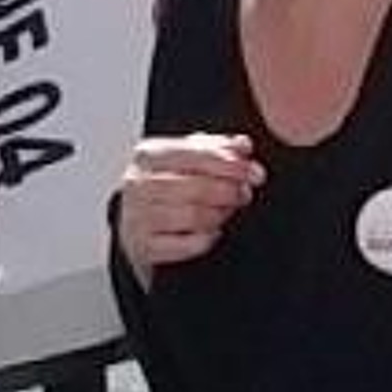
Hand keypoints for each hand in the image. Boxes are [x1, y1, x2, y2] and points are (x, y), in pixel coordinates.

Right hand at [116, 134, 261, 276]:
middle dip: (230, 192)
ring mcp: (138, 216)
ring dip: (220, 215)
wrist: (136, 223)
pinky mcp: (144, 246)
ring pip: (195, 216)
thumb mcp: (189, 158)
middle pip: (199, 187)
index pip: (197, 155)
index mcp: (149, 155)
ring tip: (226, 211)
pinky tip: (211, 232)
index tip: (255, 173)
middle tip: (244, 194)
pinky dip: (206, 239)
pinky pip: (188, 244)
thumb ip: (219, 148)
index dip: (232, 164)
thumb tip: (243, 145)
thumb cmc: (166, 187)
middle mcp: (138, 184)